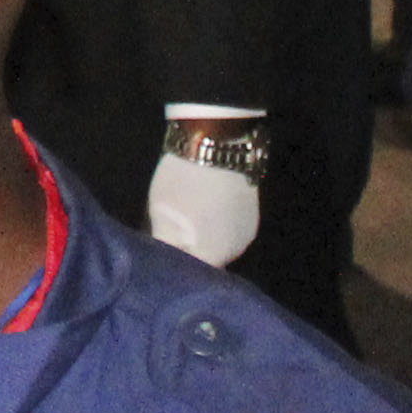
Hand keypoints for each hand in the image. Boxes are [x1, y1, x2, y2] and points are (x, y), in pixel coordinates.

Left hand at [146, 112, 263, 268]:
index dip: (174, 268)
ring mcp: (248, 229)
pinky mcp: (252, 212)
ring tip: (185, 220)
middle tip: (169, 238)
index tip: (160, 259)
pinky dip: (215, 224)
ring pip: (220, 244)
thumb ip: (165, 244)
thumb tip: (163, 258)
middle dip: (189, 252)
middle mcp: (237, 248)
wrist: (217, 139)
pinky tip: (202, 209)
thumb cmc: (184, 179)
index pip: (191, 273)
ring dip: (203, 238)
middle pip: (208, 261)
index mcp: (215, 254)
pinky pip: (229, 228)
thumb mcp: (162, 213)